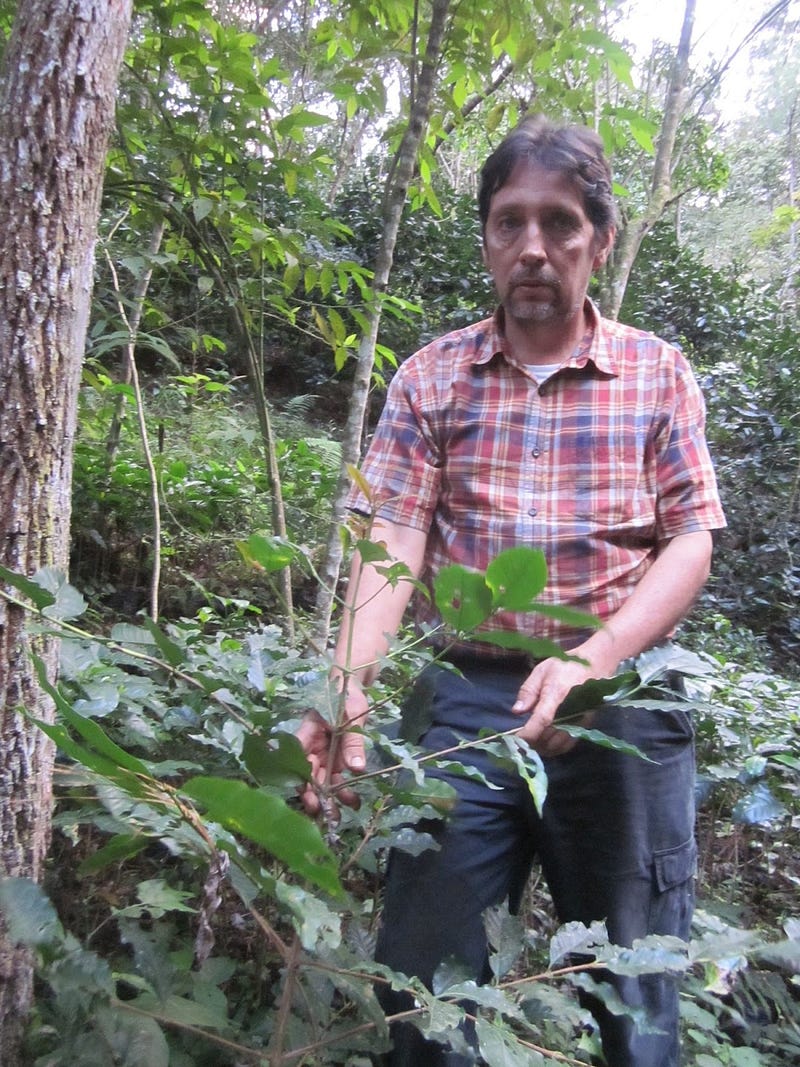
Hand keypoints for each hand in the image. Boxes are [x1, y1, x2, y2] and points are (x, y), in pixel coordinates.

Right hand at [296, 682, 367, 817]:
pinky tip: (353, 802)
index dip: (299, 775)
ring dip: (330, 798)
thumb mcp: (352, 715)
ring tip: (340, 815)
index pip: (297, 756)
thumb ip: (352, 742)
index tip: (306, 793)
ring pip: (323, 781)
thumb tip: (356, 769)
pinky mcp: (336, 760)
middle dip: (314, 795)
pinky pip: (337, 779)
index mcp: (308, 732)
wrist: (352, 689)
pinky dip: (344, 791)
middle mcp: (312, 747)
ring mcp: (324, 755)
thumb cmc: (346, 697)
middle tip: (321, 813)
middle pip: (308, 774)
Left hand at [511, 655, 606, 756]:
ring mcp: (580, 720)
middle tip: (520, 739)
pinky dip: (555, 748)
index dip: (528, 733)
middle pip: (549, 737)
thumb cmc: (566, 665)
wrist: (596, 664)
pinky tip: (545, 741)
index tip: (515, 739)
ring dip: (543, 747)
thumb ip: (528, 691)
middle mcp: (571, 710)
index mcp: (557, 693)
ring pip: (558, 745)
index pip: (542, 720)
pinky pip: (568, 744)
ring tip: (531, 741)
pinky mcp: (585, 726)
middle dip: (532, 742)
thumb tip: (517, 711)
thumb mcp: (542, 670)